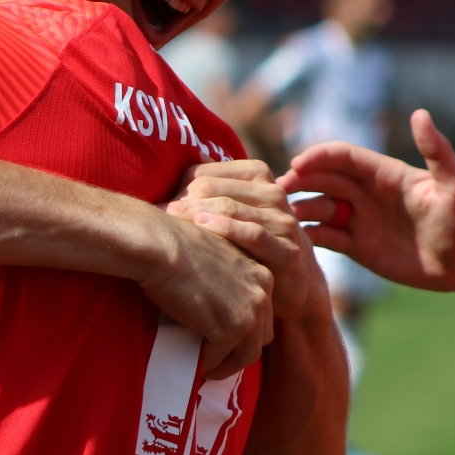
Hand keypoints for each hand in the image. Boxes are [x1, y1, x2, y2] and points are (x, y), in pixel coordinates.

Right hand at [136, 212, 274, 380]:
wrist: (160, 245)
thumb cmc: (173, 244)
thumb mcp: (211, 257)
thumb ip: (221, 277)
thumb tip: (209, 298)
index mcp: (260, 272)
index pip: (262, 312)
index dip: (243, 329)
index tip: (222, 338)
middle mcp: (263, 292)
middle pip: (261, 335)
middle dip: (239, 351)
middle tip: (216, 358)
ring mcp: (250, 311)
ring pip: (247, 354)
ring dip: (227, 366)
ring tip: (208, 370)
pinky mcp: (231, 328)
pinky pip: (220, 357)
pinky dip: (208, 364)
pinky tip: (196, 365)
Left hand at [166, 159, 330, 321]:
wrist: (295, 282)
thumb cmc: (250, 243)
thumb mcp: (233, 212)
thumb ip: (210, 191)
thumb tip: (174, 176)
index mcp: (258, 175)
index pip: (207, 172)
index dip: (180, 187)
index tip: (161, 203)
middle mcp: (273, 193)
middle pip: (215, 188)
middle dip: (183, 200)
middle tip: (159, 212)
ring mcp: (282, 221)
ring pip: (232, 208)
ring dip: (197, 213)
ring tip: (172, 218)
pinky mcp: (287, 250)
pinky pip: (253, 235)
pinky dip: (225, 231)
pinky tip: (201, 231)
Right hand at [278, 109, 454, 291]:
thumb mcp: (454, 185)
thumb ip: (436, 151)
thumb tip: (420, 114)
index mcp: (384, 173)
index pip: (342, 157)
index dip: (318, 157)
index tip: (297, 164)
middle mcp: (367, 193)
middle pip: (322, 180)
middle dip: (298, 181)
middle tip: (277, 192)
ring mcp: (360, 220)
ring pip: (318, 208)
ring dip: (298, 210)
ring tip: (281, 218)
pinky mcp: (357, 247)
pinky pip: (325, 239)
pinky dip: (308, 238)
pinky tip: (296, 242)